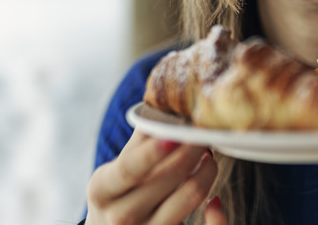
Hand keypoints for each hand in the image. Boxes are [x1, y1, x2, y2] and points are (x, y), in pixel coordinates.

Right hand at [85, 129, 222, 224]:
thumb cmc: (117, 195)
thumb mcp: (116, 170)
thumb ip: (140, 140)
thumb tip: (166, 103)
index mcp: (102, 189)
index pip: (130, 168)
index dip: (153, 152)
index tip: (177, 134)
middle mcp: (120, 216)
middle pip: (168, 178)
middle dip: (192, 151)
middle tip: (205, 133)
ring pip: (189, 198)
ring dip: (207, 172)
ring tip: (209, 157)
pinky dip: (215, 213)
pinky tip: (214, 200)